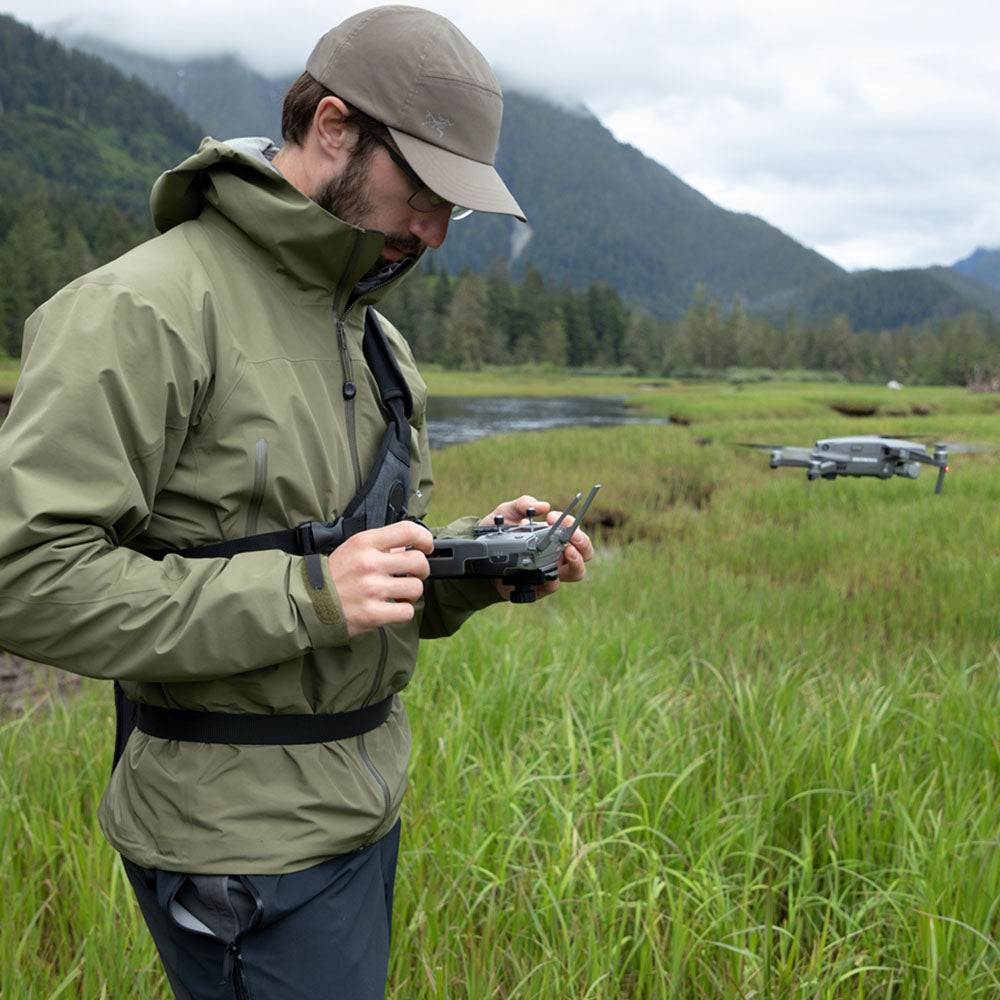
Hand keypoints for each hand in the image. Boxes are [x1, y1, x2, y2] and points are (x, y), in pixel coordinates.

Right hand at [327, 521, 432, 638]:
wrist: (308, 602)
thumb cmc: (335, 575)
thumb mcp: (354, 549)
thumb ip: (381, 546)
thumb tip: (410, 547)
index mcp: (365, 542)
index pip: (407, 530)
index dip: (424, 538)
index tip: (426, 546)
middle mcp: (369, 563)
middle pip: (418, 561)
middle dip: (421, 570)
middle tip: (413, 575)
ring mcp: (371, 589)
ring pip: (416, 588)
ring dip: (412, 592)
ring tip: (399, 593)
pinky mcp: (373, 614)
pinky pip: (406, 611)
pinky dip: (403, 611)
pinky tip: (392, 608)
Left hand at [482, 495, 594, 600]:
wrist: (480, 557)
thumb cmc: (498, 533)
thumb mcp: (506, 513)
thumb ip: (522, 504)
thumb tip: (543, 505)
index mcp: (554, 535)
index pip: (573, 529)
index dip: (570, 522)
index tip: (553, 516)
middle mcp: (557, 553)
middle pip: (585, 551)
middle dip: (583, 542)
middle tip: (572, 536)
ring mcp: (550, 570)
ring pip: (577, 572)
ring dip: (577, 562)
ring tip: (568, 552)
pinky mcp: (539, 586)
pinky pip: (553, 586)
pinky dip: (553, 580)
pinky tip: (547, 574)